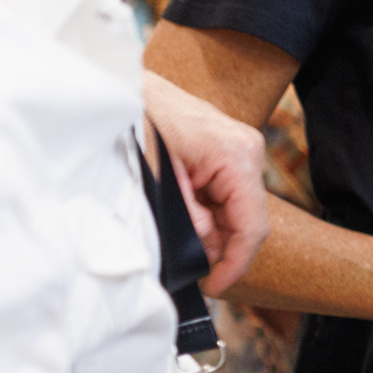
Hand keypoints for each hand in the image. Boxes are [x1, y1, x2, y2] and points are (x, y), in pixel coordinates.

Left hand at [140, 71, 270, 294]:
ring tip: (178, 243)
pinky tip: (183, 220)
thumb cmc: (135, 121)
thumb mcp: (157, 179)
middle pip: (247, 219)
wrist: (120, 85)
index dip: (235, 264)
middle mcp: (247, 151)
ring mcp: (240, 148)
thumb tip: (202, 250)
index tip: (213, 287)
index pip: (252, 226)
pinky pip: (225, 192)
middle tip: (191, 271)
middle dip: (221, 248)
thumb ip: (186, 218)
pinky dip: (206, 211)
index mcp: (236, 157)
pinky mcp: (226, 149)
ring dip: (211, 230)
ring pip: (236, 207)